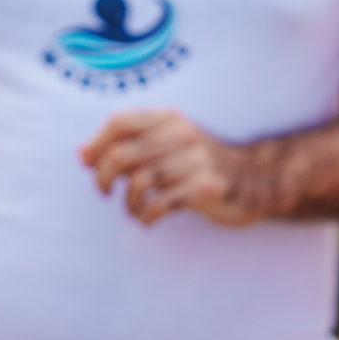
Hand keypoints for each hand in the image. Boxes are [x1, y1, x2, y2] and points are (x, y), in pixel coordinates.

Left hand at [80, 110, 281, 225]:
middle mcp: (182, 135)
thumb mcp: (166, 145)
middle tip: (106, 192)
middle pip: (122, 154)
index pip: (119, 122)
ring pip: (139, 181)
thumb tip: (82, 156)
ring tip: (132, 209)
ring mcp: (196, 161)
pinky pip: (160, 203)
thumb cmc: (198, 165)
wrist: (256, 179)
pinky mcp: (206, 188)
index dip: (96, 145)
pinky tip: (147, 219)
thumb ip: (126, 147)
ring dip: (127, 202)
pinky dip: (144, 216)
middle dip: (104, 178)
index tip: (90, 166)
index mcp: (169, 120)